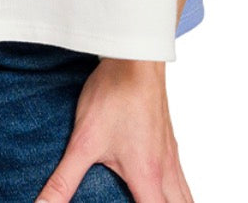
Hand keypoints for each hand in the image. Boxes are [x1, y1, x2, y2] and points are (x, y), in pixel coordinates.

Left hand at [33, 58, 193, 202]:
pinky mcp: (168, 139)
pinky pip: (181, 175)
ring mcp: (170, 153)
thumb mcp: (83, 141)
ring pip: (185, 194)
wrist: (135, 57)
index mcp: (148, 178)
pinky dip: (177, 190)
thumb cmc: (114, 96)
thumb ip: (63, 181)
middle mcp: (166, 170)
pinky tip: (161, 184)